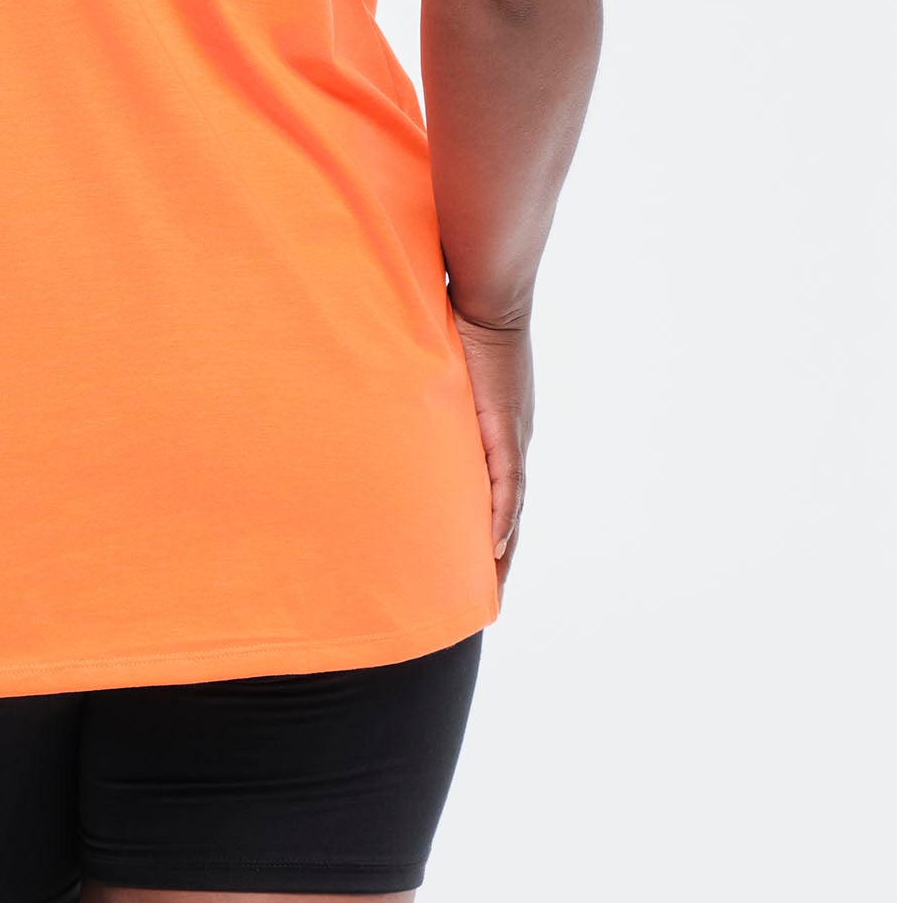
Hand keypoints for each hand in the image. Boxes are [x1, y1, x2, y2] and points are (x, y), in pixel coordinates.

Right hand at [449, 305, 533, 599]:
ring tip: (492, 589)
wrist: (487, 302)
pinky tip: (497, 547)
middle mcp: (510, 444)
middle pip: (509, 516)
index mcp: (496, 436)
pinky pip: (507, 485)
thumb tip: (390, 415)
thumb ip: (428, 401)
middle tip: (486, 600)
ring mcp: (511, 438)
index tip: (480, 571)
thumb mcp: (442, 377)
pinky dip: (502, 518)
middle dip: (498, 559)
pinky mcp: (506, 429)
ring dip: (502, 551)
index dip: (489, 534)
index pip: (496, 496)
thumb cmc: (460, 328)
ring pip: (511, 510)